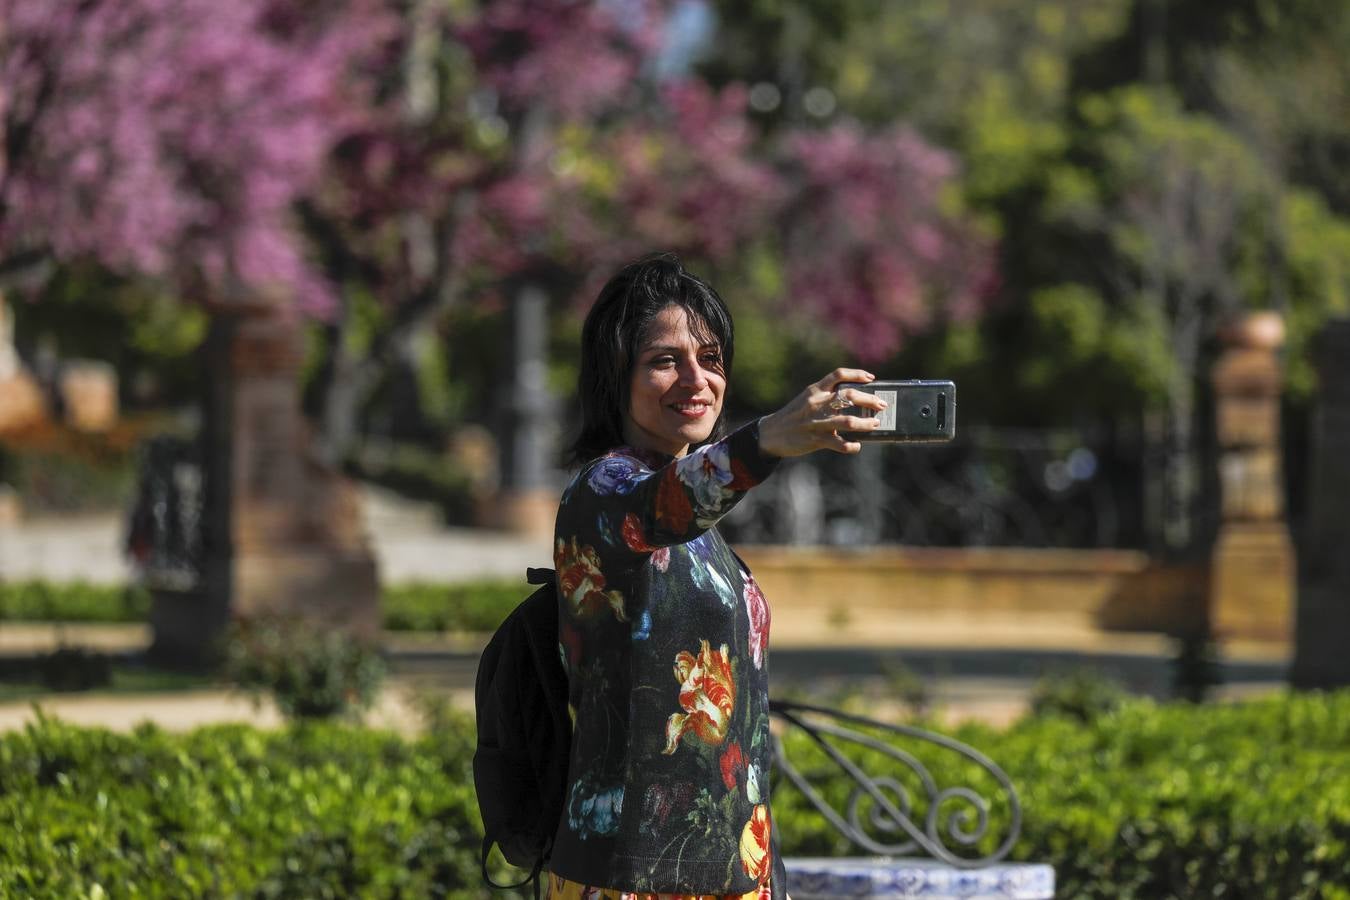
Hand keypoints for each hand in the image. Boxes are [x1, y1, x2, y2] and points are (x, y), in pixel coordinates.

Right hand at [757, 368, 886, 456]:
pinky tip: (857, 445)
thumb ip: (825, 397)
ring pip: (849, 421)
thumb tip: (855, 399)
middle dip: (870, 400)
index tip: (871, 378)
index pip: (839, 375)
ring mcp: (818, 422)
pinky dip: (852, 446)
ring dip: (866, 423)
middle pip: (850, 396)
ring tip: (875, 424)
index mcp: (815, 390)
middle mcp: (818, 404)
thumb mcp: (806, 399)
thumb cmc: (793, 416)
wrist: (771, 434)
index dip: (857, 374)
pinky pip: (841, 444)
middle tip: (881, 405)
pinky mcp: (816, 440)